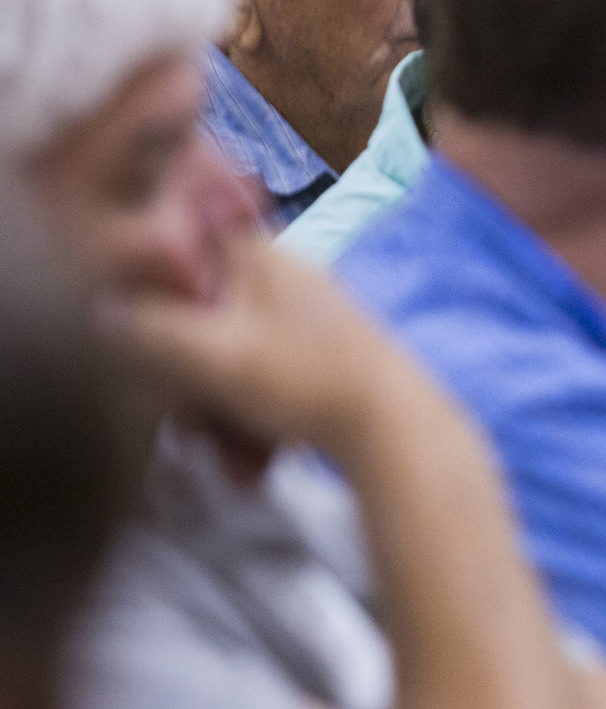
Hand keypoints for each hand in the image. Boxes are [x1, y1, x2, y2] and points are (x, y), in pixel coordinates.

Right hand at [104, 235, 422, 459]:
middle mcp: (286, 277)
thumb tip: (103, 311)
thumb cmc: (309, 381)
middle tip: (189, 424)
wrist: (399, 431)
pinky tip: (253, 464)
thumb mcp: (212, 355)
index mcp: (260, 255)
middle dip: (187, 379)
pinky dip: (255, 422)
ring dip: (219, 413)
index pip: (184, 245)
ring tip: (228, 456)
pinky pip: (267, 385)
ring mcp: (308, 319)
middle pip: (202, 317)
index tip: (147, 339)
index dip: (154, 290)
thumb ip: (149, 331)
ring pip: (232, 360)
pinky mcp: (323, 360)